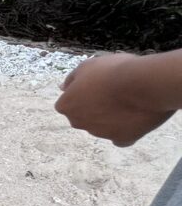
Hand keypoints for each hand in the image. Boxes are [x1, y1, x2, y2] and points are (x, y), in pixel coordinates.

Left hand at [55, 53, 173, 146]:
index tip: (98, 84)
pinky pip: (120, 137)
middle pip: (84, 115)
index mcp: (66, 106)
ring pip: (102, 125)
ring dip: (111, 116)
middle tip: (113, 91)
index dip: (84, 91)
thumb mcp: (86, 66)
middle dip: (95, 106)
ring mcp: (99, 133)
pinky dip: (125, 130)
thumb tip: (63, 88)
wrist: (142, 85)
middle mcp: (78, 123)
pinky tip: (133, 119)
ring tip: (129, 99)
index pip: (69, 101)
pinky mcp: (120, 139)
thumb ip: (72, 79)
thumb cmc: (112, 71)